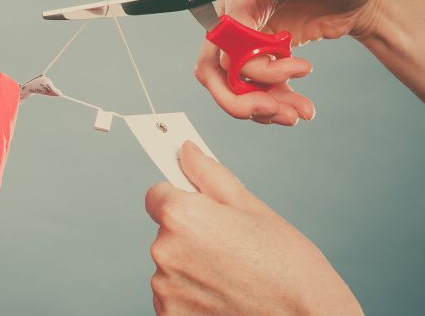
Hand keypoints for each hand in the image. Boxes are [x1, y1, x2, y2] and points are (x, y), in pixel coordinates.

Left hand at [145, 141, 362, 315]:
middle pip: (165, 231)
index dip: (180, 197)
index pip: (157, 194)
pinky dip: (192, 293)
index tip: (200, 207)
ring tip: (232, 274)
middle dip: (190, 233)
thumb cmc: (287, 264)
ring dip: (191, 265)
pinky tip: (224, 294)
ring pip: (171, 264)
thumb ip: (208, 174)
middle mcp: (164, 252)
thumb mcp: (250, 206)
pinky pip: (173, 294)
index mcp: (181, 216)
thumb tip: (186, 150)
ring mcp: (166, 290)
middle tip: (230, 246)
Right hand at [194, 0, 408, 124]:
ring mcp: (245, 41)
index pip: (225, 34)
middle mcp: (236, 17)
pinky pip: (254, 90)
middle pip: (214, 67)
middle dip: (240, 97)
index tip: (289, 71)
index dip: (244, 60)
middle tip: (273, 109)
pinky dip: (274, 104)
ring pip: (234, 86)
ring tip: (297, 114)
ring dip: (262, 106)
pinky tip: (299, 109)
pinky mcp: (260, 58)